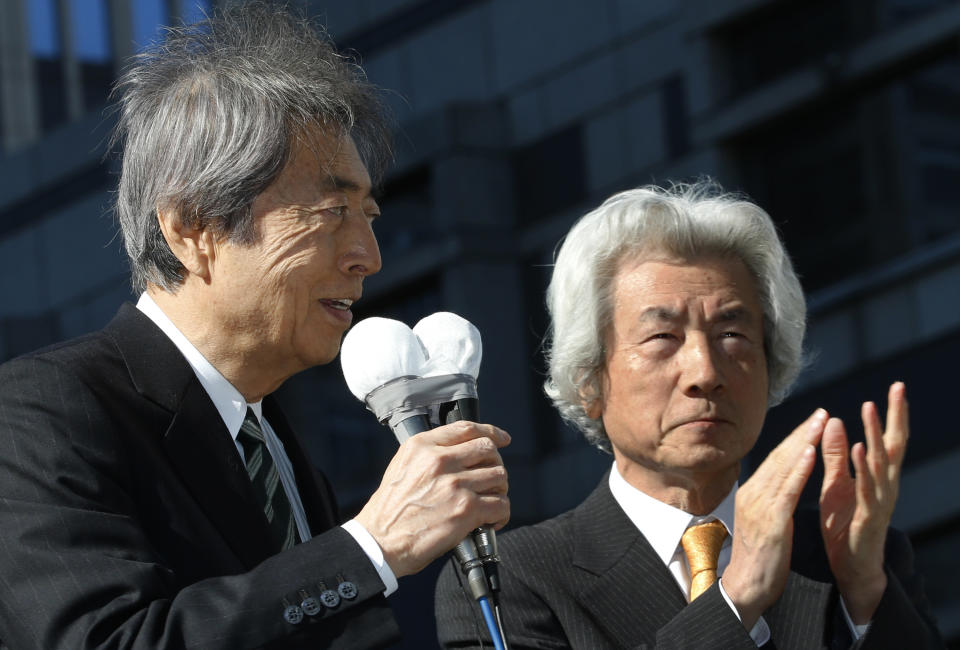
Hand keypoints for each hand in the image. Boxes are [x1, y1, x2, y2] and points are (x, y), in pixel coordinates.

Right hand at [354, 421, 509, 577]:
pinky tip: (492, 520)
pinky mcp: (466, 509)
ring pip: (499, 476)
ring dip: (499, 490)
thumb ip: (429, 454)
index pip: (466, 428)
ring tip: (490, 501)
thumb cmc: (390, 510)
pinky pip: (501, 504)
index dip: (491, 432)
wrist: (380, 542)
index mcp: (422, 446)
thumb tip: (461, 452)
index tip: (503, 438)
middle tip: (492, 480)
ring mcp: (455, 484)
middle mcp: (440, 460)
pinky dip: (501, 514)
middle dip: (495, 464)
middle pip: (488, 449)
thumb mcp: (402, 467)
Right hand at [722, 408, 826, 629]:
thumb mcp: (765, 520)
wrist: (746, 586)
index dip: (796, 439)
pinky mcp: (771, 521)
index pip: (776, 459)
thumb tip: (783, 480)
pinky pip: (787, 490)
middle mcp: (753, 493)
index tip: (814, 422)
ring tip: (821, 423)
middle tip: (822, 412)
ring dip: (804, 442)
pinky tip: (811, 453)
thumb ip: (772, 498)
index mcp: (752, 492)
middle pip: (780, 456)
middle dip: (803, 432)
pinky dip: (799, 469)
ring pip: (784, 467)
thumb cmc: (759, 557)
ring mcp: (760, 506)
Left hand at [819, 382, 907, 623]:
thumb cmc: (846, 522)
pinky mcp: (867, 517)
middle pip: (893, 446)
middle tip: (897, 387)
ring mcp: (879, 501)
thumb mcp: (837, 483)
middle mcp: (885, 485)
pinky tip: (859, 450)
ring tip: (870, 409)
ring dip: (875, 435)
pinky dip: (863, 468)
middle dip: (895, 416)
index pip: (889, 439)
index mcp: (878, 476)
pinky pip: (866, 489)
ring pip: (880, 463)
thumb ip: (836, 455)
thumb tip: (835, 419)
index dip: (893, 414)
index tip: (897, 386)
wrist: (850, 566)